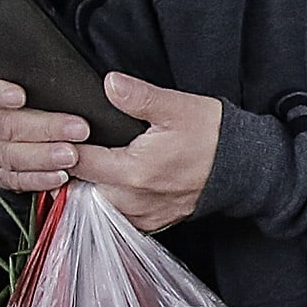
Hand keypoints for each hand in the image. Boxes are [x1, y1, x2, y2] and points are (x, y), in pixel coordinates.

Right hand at [0, 68, 93, 193]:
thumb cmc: (46, 102)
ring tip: (72, 155)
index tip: (21, 96)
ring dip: (43, 156)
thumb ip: (64, 79)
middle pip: (2, 124)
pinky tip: (61, 176)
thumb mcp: (50, 84)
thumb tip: (112, 83)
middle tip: (78, 129)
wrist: (38, 133)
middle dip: (43, 127)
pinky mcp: (0, 173)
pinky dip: (39, 179)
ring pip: (9, 154)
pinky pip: (16, 179)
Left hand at [69, 73, 219, 231]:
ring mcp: (143, 215)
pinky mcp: (153, 222)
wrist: (247, 169)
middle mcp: (134, 200)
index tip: (59, 133)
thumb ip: (139, 96)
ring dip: (89, 184)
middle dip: (73, 166)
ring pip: (96, 202)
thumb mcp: (178, 108)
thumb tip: (110, 83)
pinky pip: (117, 215)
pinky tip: (114, 181)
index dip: (62, 145)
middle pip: (81, 186)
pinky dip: (109, 199)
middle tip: (68, 145)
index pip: (76, 161)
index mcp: (133, 172)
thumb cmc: (214, 138)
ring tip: (91, 161)